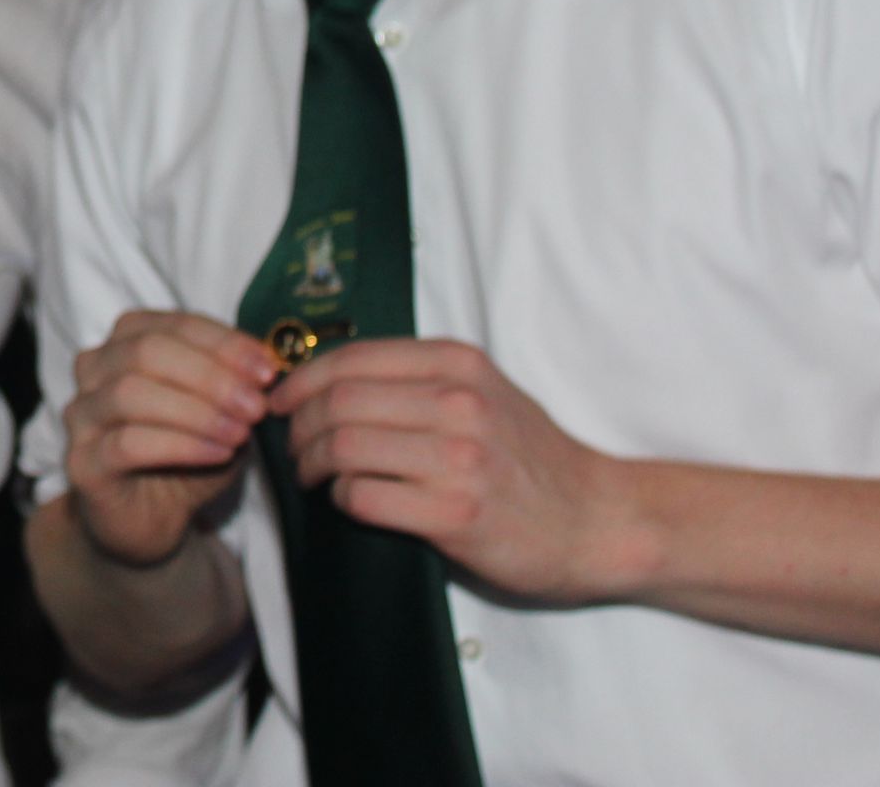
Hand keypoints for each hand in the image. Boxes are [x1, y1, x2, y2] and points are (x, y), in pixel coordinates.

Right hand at [63, 310, 278, 566]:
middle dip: (210, 376)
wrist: (151, 518)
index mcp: (126, 340)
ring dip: (196, 411)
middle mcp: (94, 368)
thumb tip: (265, 366)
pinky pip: (127, 444)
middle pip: (146, 351)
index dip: (224, 344)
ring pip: (131, 393)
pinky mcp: (82, 462)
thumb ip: (236, 385)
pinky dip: (181, 445)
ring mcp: (82, 414)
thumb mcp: (221, 413)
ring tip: (240, 433)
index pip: (174, 324)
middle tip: (255, 405)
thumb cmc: (186, 456)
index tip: (267, 371)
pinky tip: (218, 454)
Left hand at [274, 336, 636, 601]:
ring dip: (311, 463)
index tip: (281, 400)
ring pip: (342, 445)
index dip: (300, 380)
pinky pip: (363, 496)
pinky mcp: (456, 514)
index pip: (350, 358)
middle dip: (297, 425)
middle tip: (292, 446)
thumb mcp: (483, 392)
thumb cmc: (531, 460)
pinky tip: (348, 502)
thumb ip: (418, 379)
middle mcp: (458, 403)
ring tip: (312, 475)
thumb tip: (328, 379)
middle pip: (337, 401)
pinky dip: (341, 498)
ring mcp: (459, 459)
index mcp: (458, 364)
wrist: (599, 521)